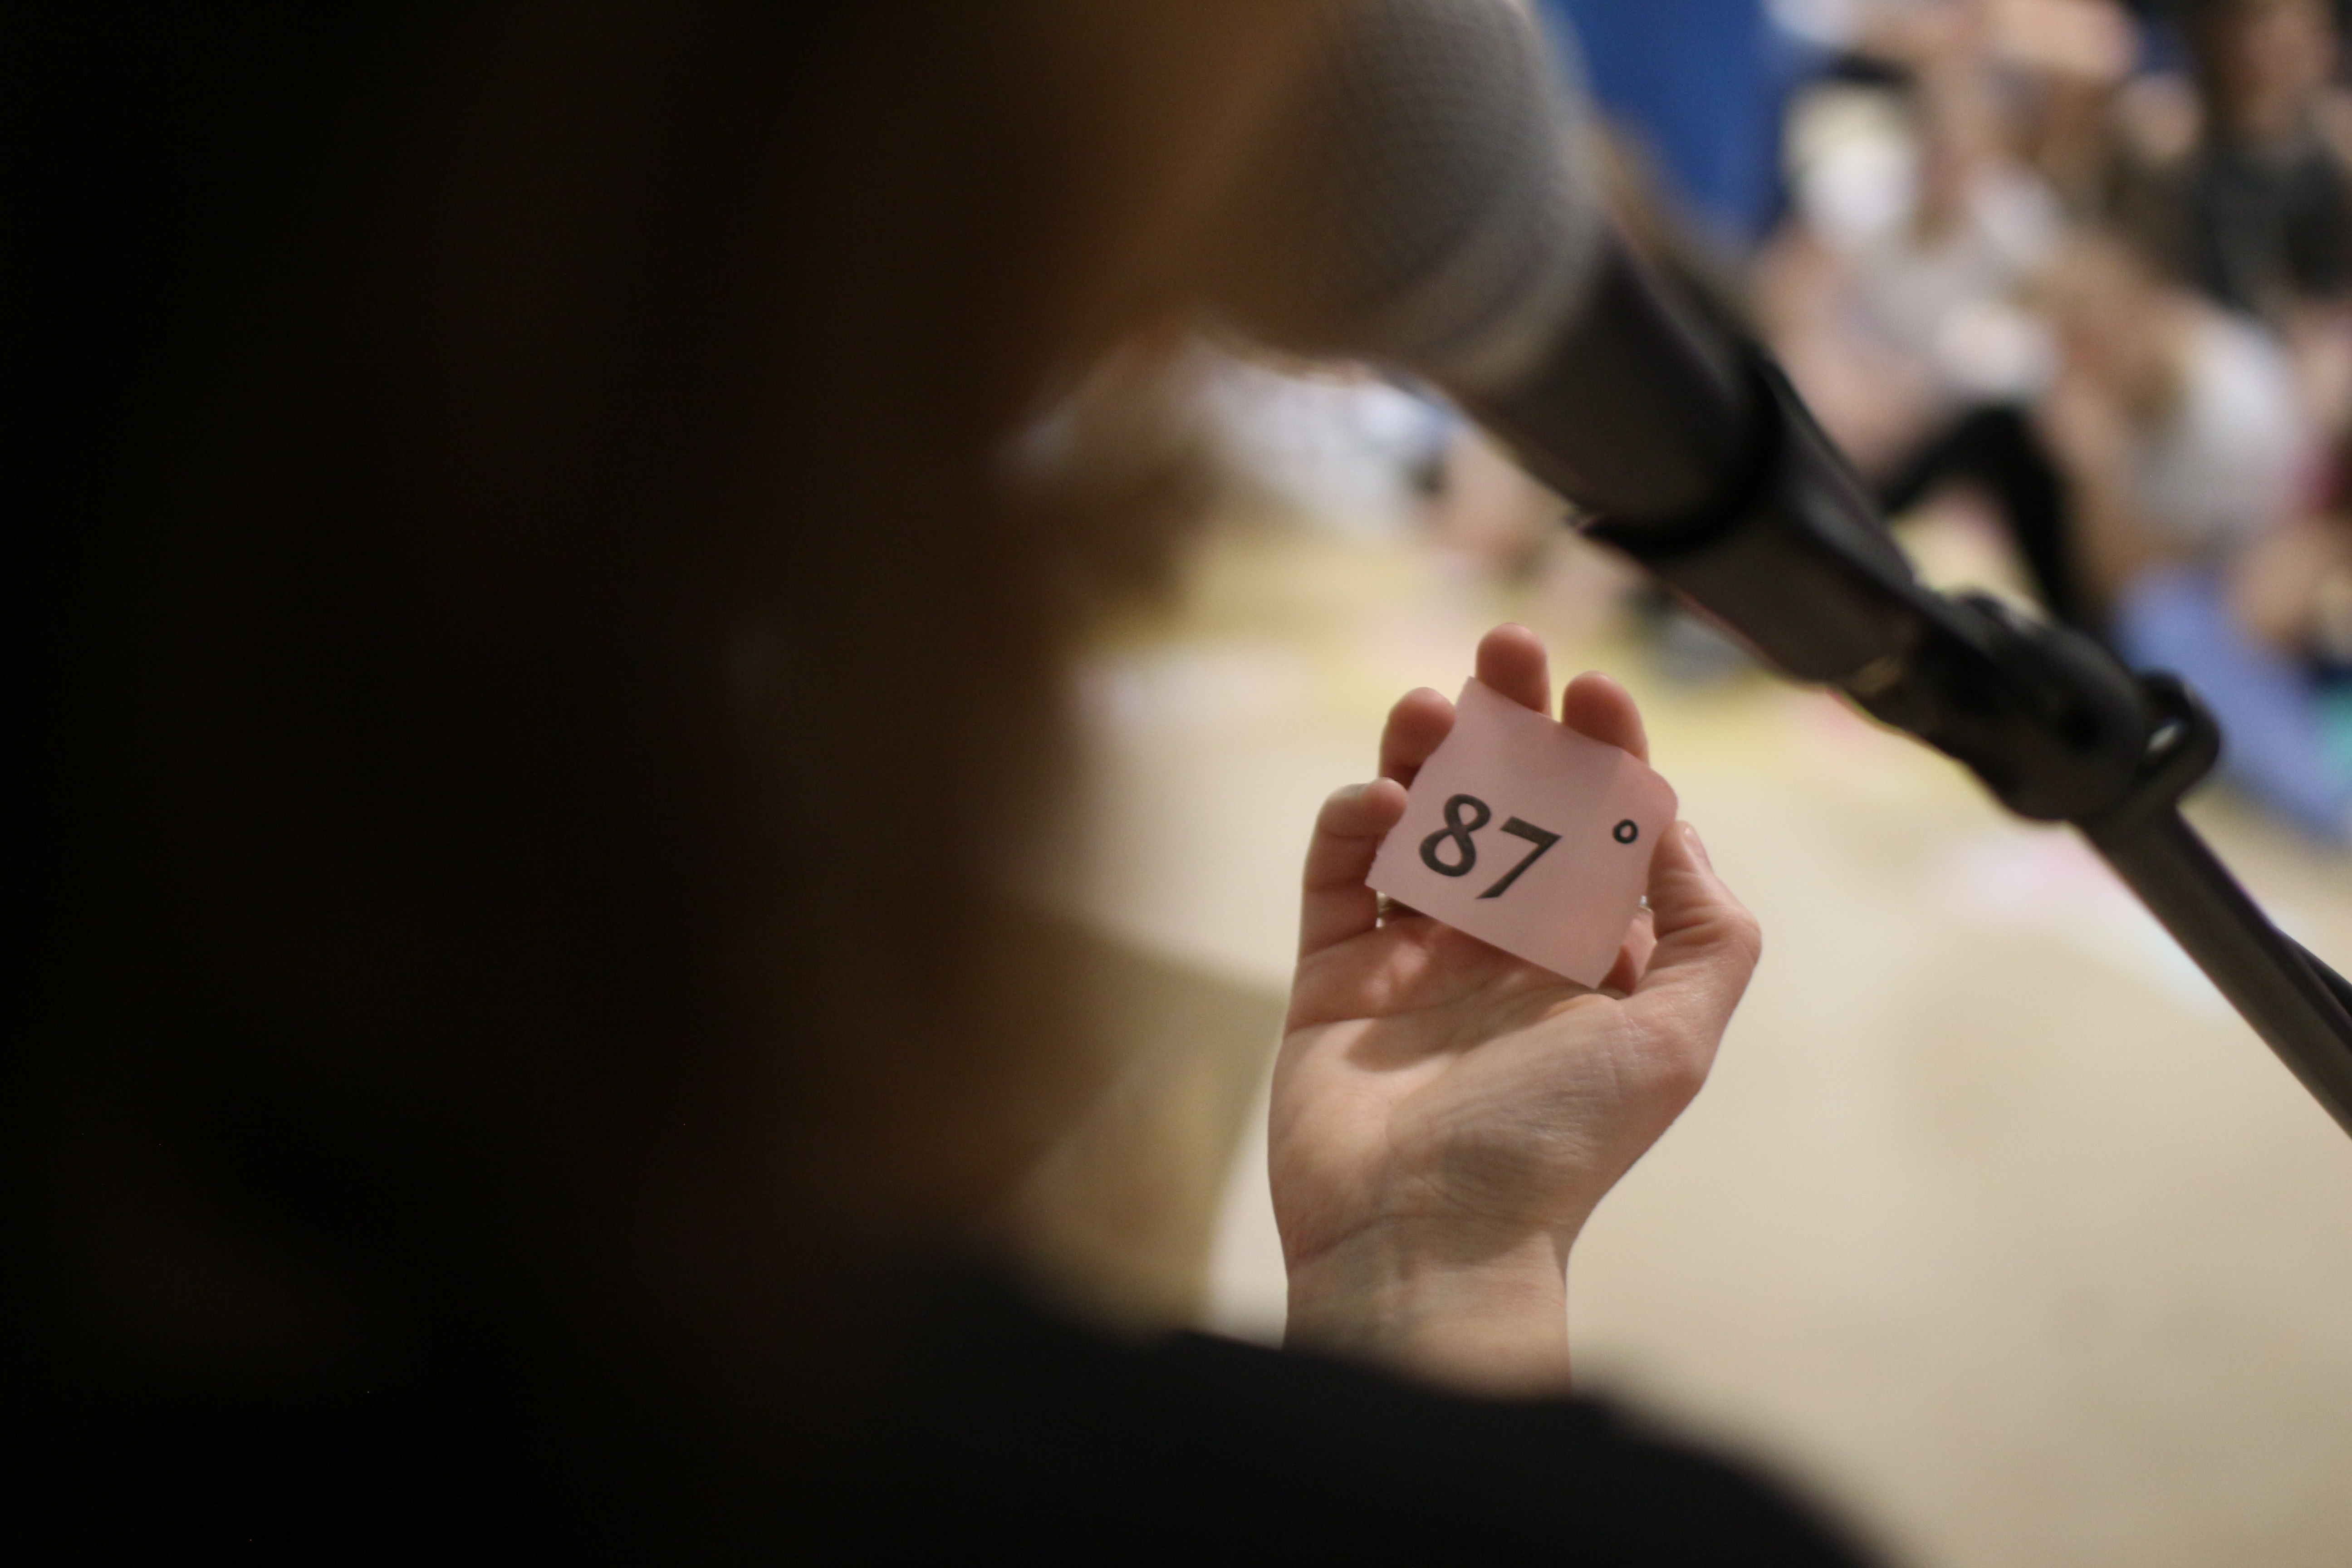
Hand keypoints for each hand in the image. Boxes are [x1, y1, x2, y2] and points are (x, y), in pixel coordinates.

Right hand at [1273, 625, 1760, 1394]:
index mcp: (1583, 960)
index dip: (1600, 750)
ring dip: (1425, 757)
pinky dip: (1353, 826)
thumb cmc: (1558, 1144)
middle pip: (1503, 807)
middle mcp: (1500, 950)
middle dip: (1510, 723)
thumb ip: (1703, 927)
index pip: (1594, 827)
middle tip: (1507, 647)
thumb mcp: (1675, 1036)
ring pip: (1416, 825)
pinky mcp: (1332, 977)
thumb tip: (1674, 822)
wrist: (1427, 1235)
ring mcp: (1411, 961)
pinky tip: (1378, 804)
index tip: (1595, 687)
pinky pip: (1338, 877)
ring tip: (1431, 706)